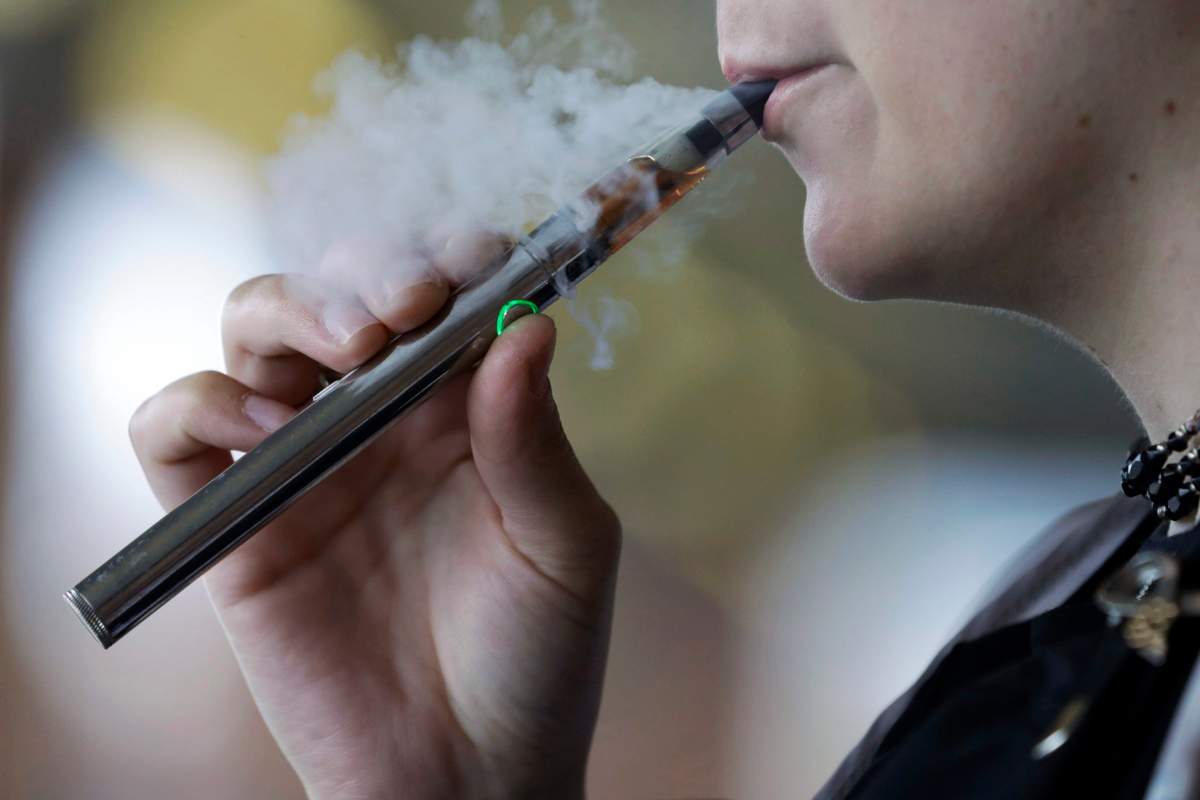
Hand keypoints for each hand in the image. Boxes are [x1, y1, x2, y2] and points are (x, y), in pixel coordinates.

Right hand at [129, 235, 621, 798]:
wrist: (463, 778)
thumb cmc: (535, 662)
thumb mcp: (562, 547)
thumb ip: (534, 440)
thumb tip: (525, 327)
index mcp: (464, 410)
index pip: (441, 294)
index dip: (447, 257)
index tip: (466, 262)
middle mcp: (379, 419)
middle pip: (339, 291)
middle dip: (363, 272)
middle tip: (403, 309)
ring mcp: (303, 463)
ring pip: (253, 333)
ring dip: (284, 311)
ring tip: (342, 354)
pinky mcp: (236, 522)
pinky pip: (173, 432)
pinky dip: (195, 403)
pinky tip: (258, 424)